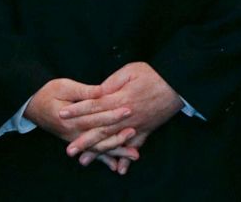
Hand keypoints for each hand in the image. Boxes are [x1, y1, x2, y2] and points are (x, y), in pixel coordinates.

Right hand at [23, 78, 139, 169]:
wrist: (32, 105)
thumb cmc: (48, 93)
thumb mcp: (64, 86)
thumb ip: (85, 92)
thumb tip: (102, 91)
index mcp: (70, 118)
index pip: (95, 117)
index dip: (112, 114)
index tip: (128, 110)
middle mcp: (72, 133)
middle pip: (99, 136)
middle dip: (118, 136)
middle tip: (135, 132)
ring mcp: (74, 139)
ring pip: (97, 148)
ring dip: (115, 151)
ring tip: (133, 154)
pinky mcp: (75, 141)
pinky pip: (91, 152)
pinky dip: (103, 159)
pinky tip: (115, 165)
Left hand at [60, 62, 182, 159]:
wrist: (178, 84)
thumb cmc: (154, 74)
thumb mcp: (131, 71)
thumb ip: (112, 83)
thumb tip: (98, 93)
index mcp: (121, 99)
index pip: (94, 106)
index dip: (77, 110)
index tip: (62, 114)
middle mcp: (127, 116)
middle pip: (101, 129)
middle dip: (84, 140)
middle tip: (69, 151)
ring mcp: (137, 125)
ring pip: (114, 141)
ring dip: (99, 152)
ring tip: (84, 161)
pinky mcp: (147, 129)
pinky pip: (135, 146)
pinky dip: (127, 157)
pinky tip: (119, 168)